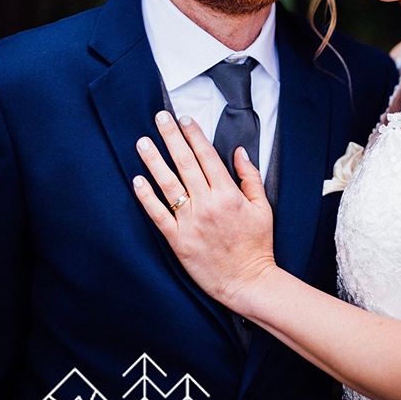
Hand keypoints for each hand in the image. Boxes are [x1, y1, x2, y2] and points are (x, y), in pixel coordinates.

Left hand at [133, 111, 275, 310]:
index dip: (194, 135)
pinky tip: (137, 180)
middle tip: (160, 118)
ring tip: (142, 142)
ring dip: (154, 161)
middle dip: (171, 138)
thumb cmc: (257, 244)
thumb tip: (240, 153)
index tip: (184, 118)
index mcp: (228, 194)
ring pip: (168, 185)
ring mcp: (190, 222)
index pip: (207, 156)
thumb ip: (250, 178)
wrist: (247, 281)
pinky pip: (158, 215)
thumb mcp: (263, 207)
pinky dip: (147, 197)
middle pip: (185, 163)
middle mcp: (207, 204)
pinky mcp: (178, 240)